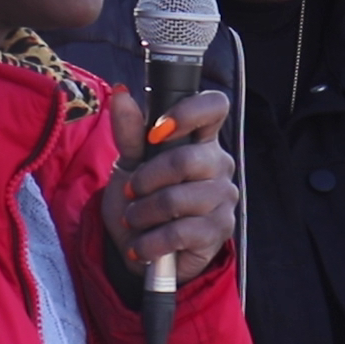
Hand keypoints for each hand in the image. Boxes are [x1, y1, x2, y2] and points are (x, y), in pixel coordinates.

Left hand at [102, 88, 236, 283]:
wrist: (144, 249)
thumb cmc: (141, 199)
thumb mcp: (129, 163)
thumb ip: (129, 131)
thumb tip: (121, 94)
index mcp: (201, 139)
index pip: (214, 107)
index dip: (188, 112)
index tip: (156, 133)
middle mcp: (218, 165)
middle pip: (186, 160)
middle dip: (145, 179)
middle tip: (130, 193)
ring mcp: (223, 199)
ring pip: (176, 199)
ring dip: (142, 213)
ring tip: (134, 220)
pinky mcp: (219, 232)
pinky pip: (179, 233)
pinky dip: (150, 242)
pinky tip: (142, 246)